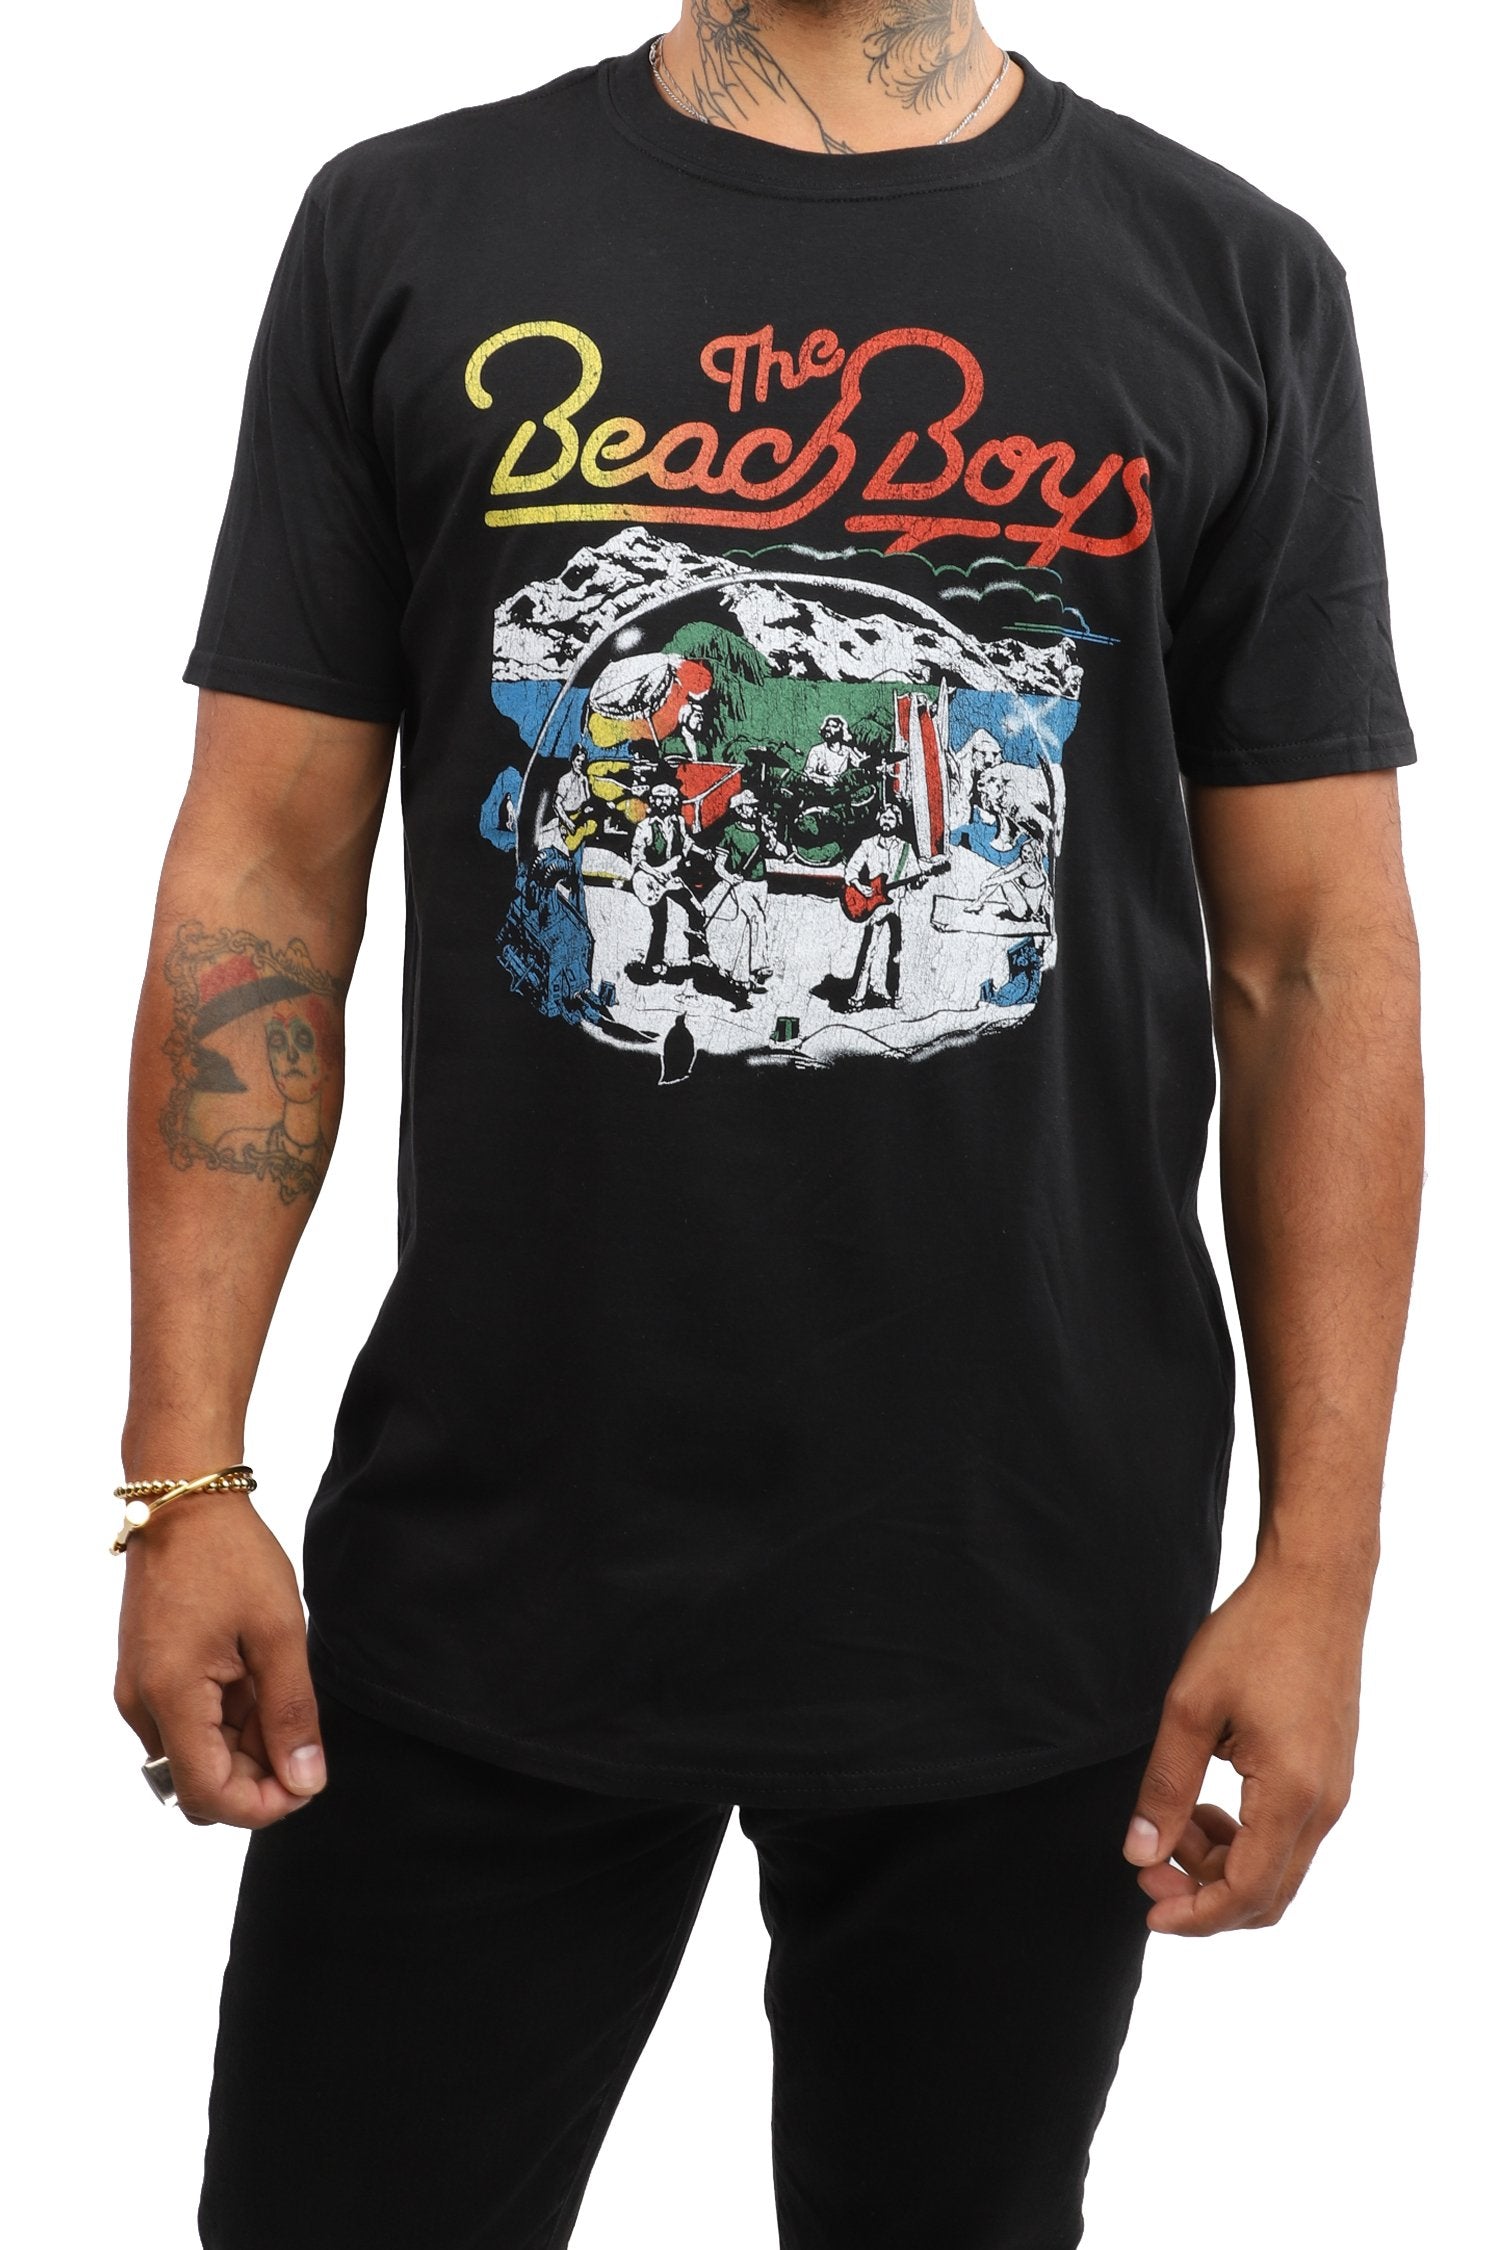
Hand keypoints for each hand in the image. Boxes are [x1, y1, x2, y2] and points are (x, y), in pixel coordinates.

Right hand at [114, 1492, 326, 1828]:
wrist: (185, 1502)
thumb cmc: (232, 1558)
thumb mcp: (279, 1634)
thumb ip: (291, 1713)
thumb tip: (305, 1782)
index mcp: (170, 1696)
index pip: (208, 1795)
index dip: (262, 1806)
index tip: (308, 1781)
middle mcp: (142, 1704)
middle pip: (199, 1784)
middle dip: (256, 1776)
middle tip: (301, 1729)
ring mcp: (140, 1691)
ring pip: (195, 1756)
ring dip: (243, 1746)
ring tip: (278, 1688)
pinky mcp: (147, 1676)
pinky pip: (186, 1724)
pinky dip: (226, 1721)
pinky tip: (256, 1680)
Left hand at [1123, 1559, 1364, 1933]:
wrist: (1315, 1587)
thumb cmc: (1254, 1636)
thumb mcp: (1190, 1709)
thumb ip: (1165, 1788)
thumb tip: (1140, 1854)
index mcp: (1292, 1794)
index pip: (1247, 1892)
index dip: (1195, 1915)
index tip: (1149, 1910)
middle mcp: (1324, 1804)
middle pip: (1267, 1894)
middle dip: (1204, 1896)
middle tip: (1149, 1867)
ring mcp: (1333, 1791)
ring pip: (1277, 1867)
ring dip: (1221, 1864)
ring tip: (1171, 1823)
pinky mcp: (1330, 1774)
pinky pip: (1288, 1835)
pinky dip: (1243, 1838)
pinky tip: (1204, 1804)